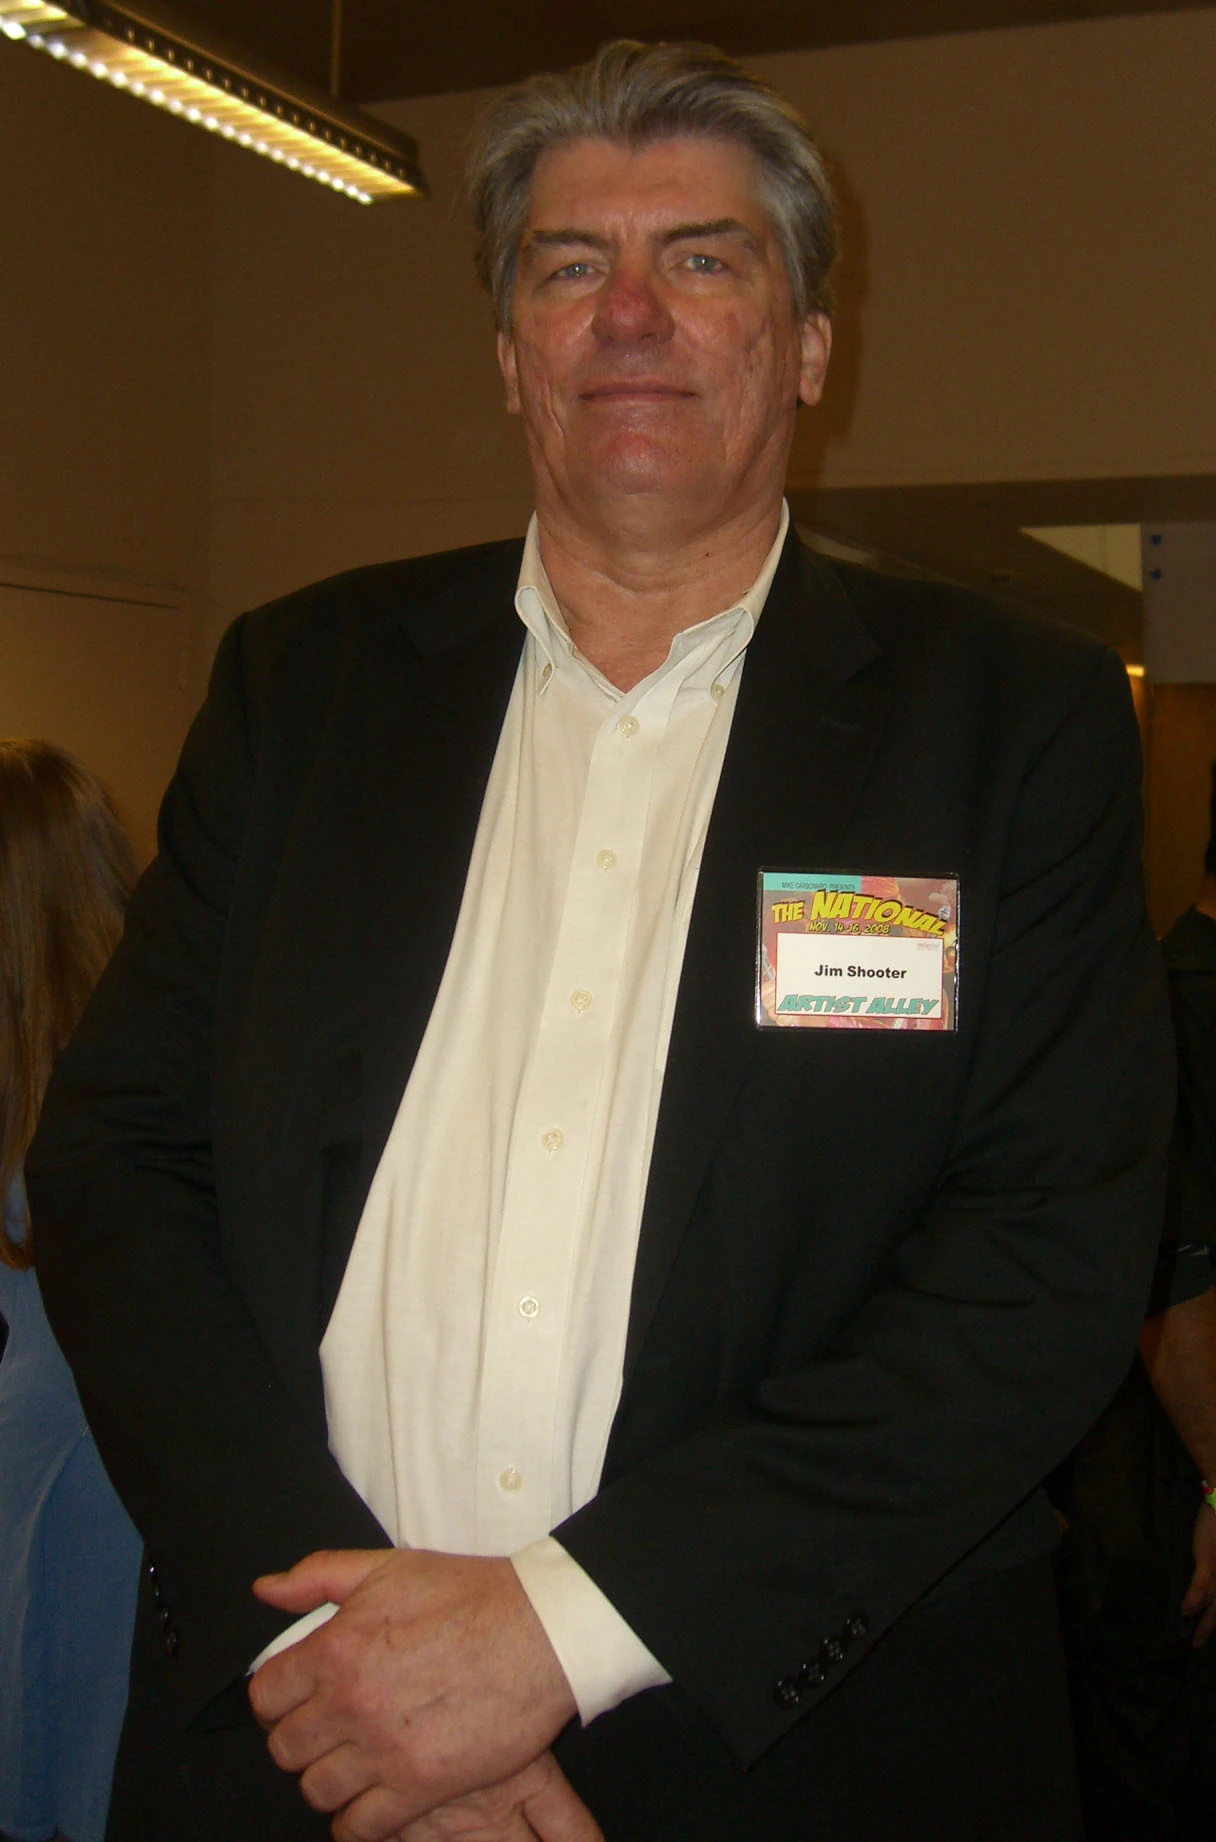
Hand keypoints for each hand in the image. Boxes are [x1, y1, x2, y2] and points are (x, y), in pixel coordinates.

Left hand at [248, 1549, 577, 1841]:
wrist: (540, 1631)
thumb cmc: (471, 1596)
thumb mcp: (388, 1567)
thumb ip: (317, 1575)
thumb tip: (266, 1591)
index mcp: (337, 1649)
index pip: (266, 1695)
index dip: (278, 1697)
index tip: (296, 1698)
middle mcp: (351, 1703)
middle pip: (284, 1748)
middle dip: (301, 1738)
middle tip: (327, 1729)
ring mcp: (384, 1750)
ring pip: (316, 1791)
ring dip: (328, 1778)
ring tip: (351, 1761)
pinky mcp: (420, 1787)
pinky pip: (359, 1826)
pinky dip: (356, 1820)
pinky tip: (370, 1799)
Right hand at [1182, 1504, 1215, 1646]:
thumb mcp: (1212, 1552)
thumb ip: (1207, 1572)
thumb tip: (1197, 1594)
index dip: (1212, 1619)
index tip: (1202, 1634)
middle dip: (1209, 1628)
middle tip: (1196, 1645)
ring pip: (1213, 1601)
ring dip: (1204, 1621)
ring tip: (1194, 1638)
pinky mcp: (1208, 1559)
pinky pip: (1201, 1582)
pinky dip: (1193, 1597)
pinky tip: (1185, 1610)